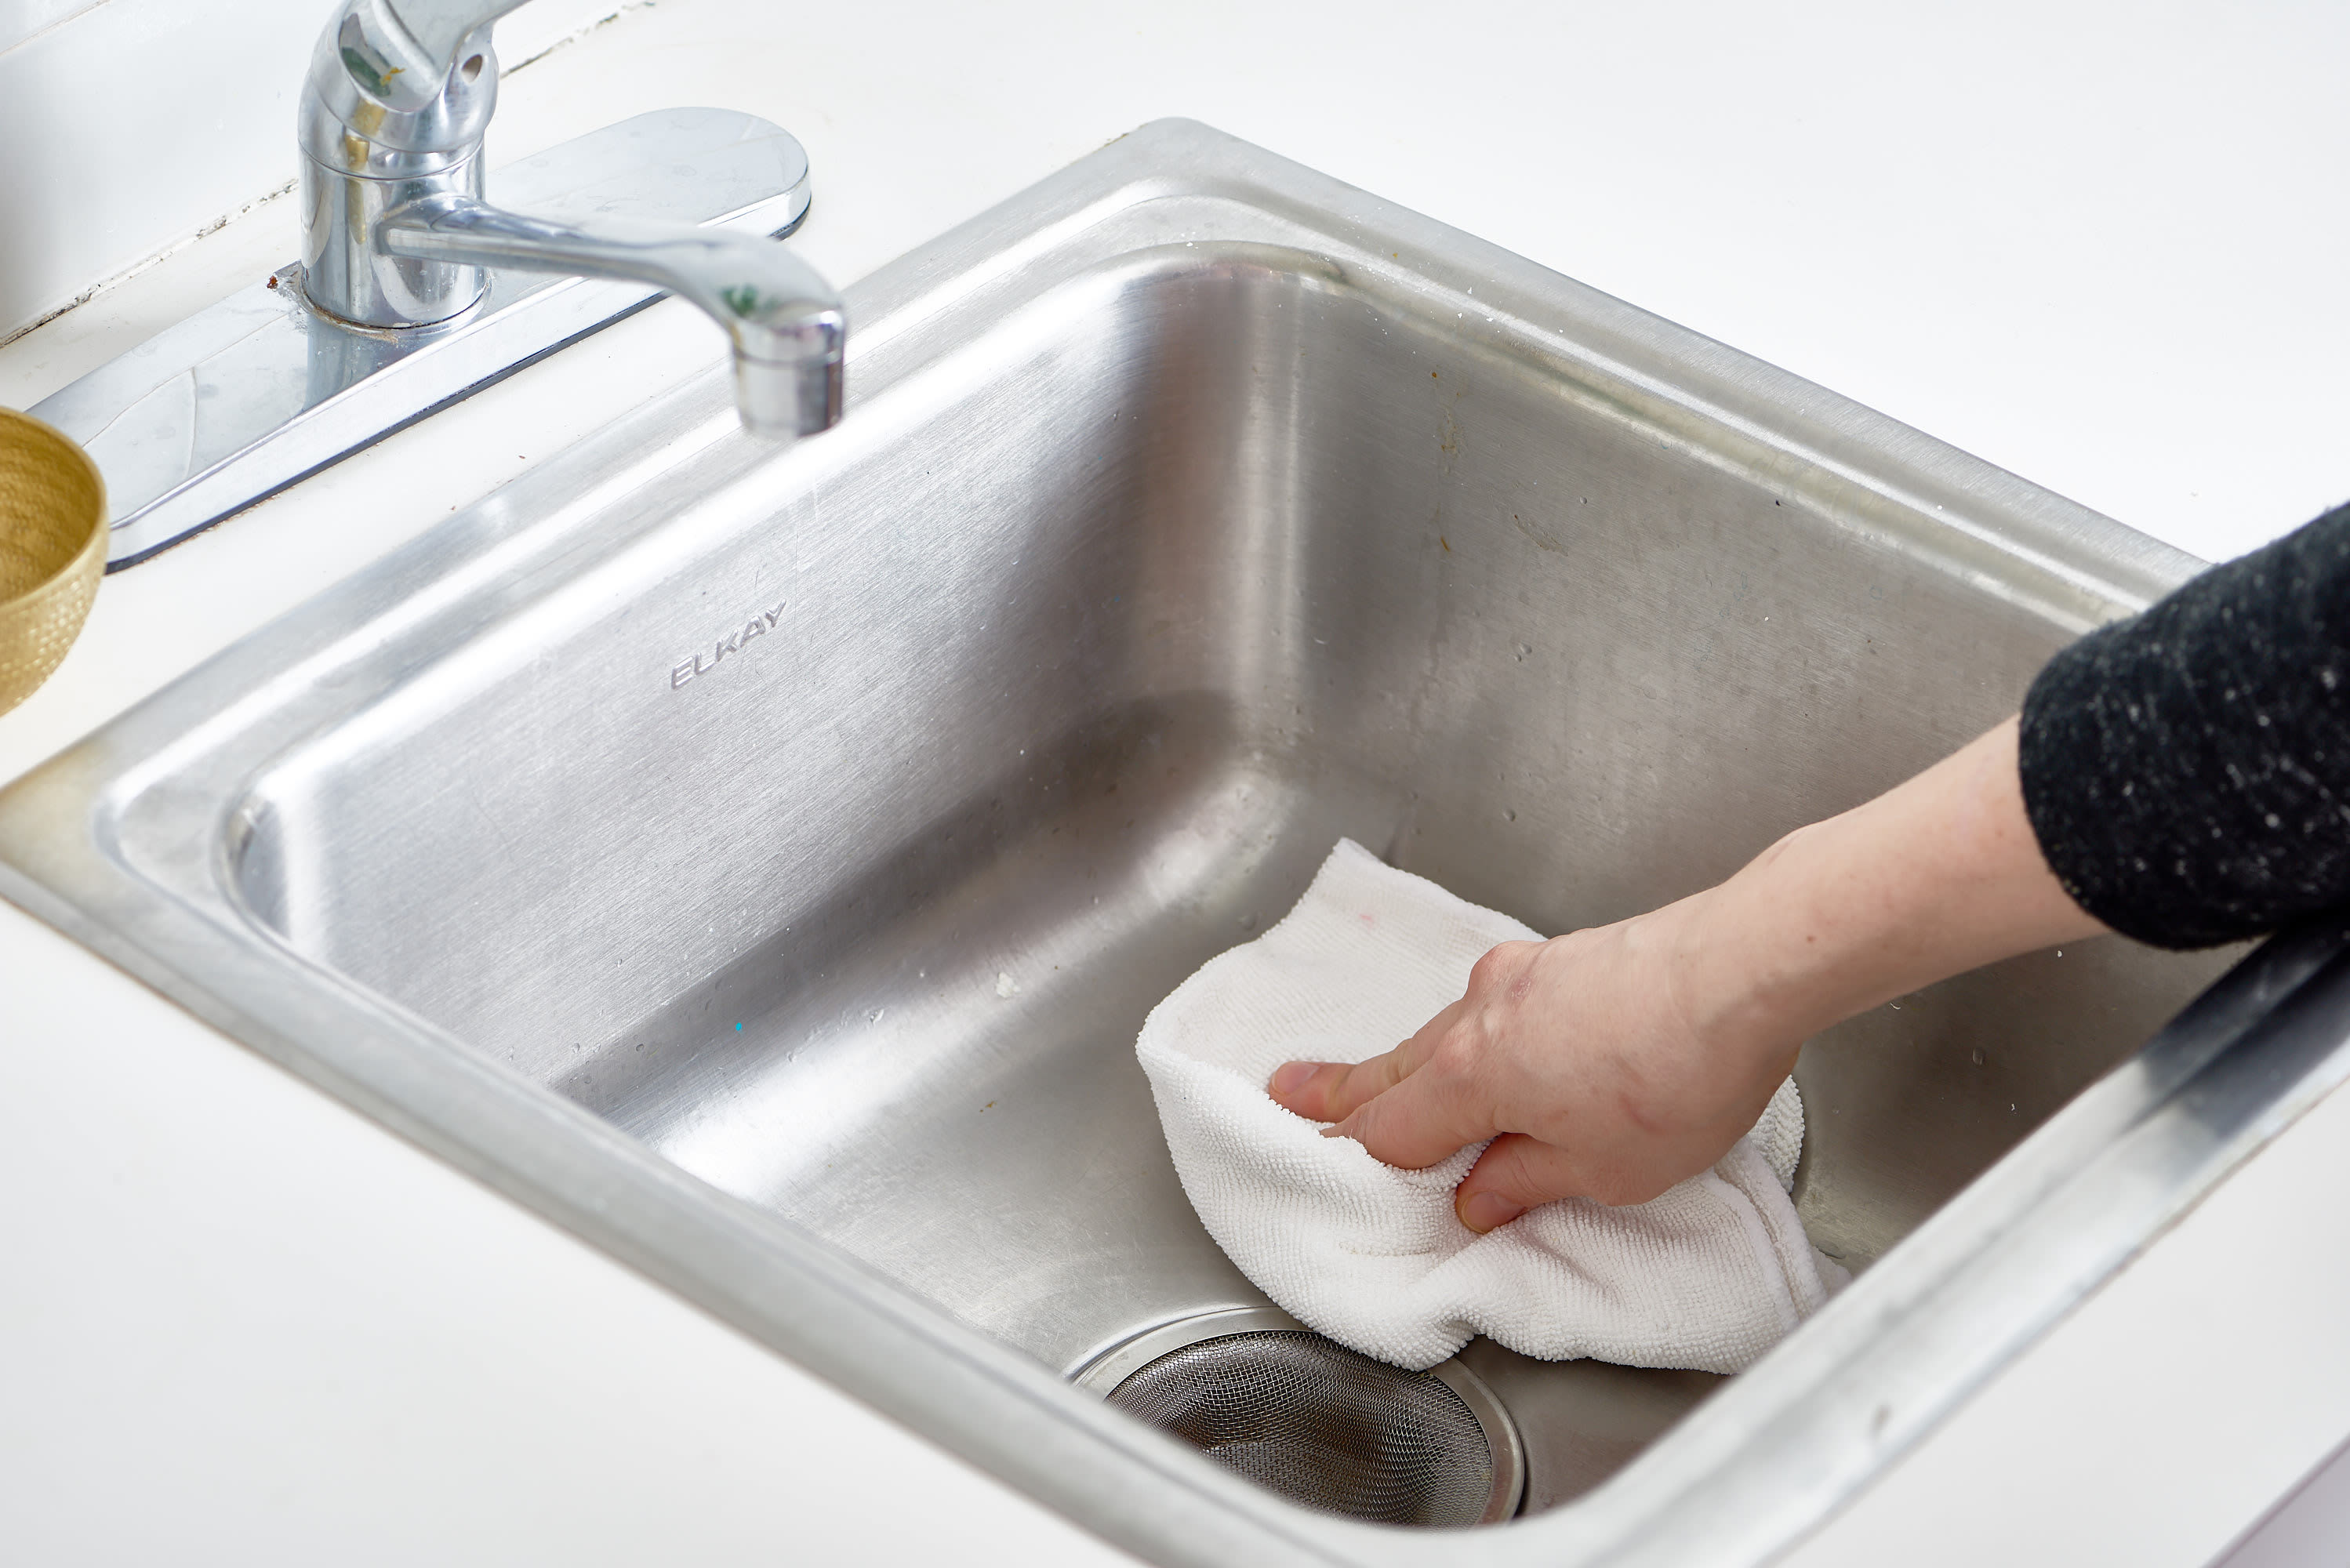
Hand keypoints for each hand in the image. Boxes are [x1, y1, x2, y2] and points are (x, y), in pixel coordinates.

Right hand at [1267, 717, 2105, 1231]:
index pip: (1392, 1128)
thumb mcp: (1602, 1170)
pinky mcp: (1566, 959)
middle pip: (1398, 1064)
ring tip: (1396, 1082)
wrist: (1748, 965)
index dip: (1361, 1155)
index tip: (1320, 1156)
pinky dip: (1480, 1037)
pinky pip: (1497, 1008)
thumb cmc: (1679, 1074)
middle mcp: (1480, 1014)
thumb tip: (1479, 1197)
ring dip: (1419, 1063)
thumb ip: (1527, 1182)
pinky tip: (1502, 1050)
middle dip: (1341, 1086)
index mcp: (1472, 1075)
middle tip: (1288, 1088)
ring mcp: (1522, 975)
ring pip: (1448, 1031)